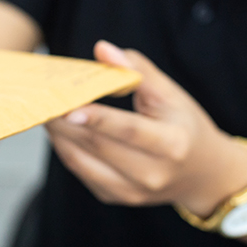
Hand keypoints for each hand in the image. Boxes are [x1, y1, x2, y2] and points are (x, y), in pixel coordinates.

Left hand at [45, 41, 246, 216]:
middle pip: (98, 145)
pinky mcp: (117, 197)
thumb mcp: (170, 94)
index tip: (69, 107)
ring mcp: (133, 191)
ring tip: (47, 112)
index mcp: (172, 144)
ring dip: (59, 135)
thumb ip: (136, 70)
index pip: (129, 130)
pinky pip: (81, 172)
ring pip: (82, 162)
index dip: (98, 118)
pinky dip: (66, 149)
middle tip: (44, 100)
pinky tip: (61, 131)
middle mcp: (153, 174)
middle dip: (65, 121)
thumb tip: (102, 49)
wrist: (202, 174)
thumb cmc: (183, 125)